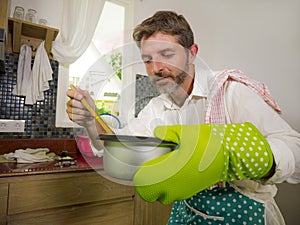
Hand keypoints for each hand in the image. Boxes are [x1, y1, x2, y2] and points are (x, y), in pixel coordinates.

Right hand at [66, 87, 96, 127]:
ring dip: (84, 112)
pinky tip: (85, 116)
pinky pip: (75, 116)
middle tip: (87, 107)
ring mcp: (69, 109)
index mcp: (73, 96)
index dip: (75, 94)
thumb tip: (77, 88)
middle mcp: (70, 102)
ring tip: (89, 113)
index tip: (81, 97)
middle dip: (82, 105)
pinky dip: (82, 117)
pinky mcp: (71, 117)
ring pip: (74, 110)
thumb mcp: (89, 98)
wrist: (93, 117)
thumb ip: (83, 93)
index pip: (69, 92)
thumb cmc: (90, 106)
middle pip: (72, 102)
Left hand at [133, 122, 273, 203]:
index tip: (141, 166)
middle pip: (151, 194)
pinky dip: (168, 187)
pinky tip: (173, 172)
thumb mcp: (185, 132)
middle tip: (149, 168)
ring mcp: (183, 190)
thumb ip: (166, 132)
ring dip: (157, 186)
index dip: (139, 176)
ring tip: (160, 170)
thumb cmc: (210, 143)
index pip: (144, 183)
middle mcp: (175, 185)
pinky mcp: (191, 191)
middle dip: (147, 183)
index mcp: (169, 171)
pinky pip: (174, 194)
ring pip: (162, 196)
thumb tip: (157, 132)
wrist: (231, 154)